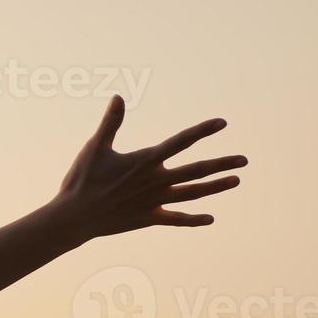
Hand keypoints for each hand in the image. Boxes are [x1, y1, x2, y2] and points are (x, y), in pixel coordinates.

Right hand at [47, 95, 245, 241]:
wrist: (73, 217)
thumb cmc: (81, 180)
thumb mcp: (95, 147)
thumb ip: (111, 123)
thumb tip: (118, 96)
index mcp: (144, 161)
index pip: (180, 142)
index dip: (202, 131)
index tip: (222, 123)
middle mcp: (155, 182)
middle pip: (195, 171)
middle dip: (221, 164)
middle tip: (244, 160)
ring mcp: (154, 202)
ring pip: (192, 194)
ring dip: (215, 187)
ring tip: (236, 181)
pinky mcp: (148, 219)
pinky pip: (175, 220)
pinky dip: (193, 219)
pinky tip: (210, 218)